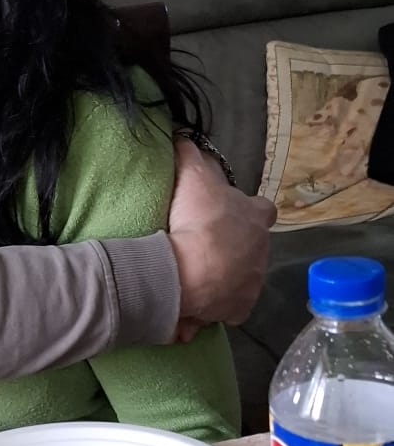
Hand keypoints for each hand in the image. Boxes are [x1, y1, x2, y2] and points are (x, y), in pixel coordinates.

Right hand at [168, 139, 274, 337]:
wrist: (191, 271)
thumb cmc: (199, 220)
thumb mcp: (193, 175)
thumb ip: (190, 154)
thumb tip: (183, 135)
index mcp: (257, 217)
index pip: (262, 209)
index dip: (247, 210)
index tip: (226, 213)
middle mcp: (262, 251)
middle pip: (252, 246)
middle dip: (235, 247)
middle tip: (205, 246)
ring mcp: (253, 283)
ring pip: (240, 278)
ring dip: (223, 278)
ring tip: (194, 276)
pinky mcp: (239, 310)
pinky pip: (226, 309)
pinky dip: (212, 307)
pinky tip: (193, 304)